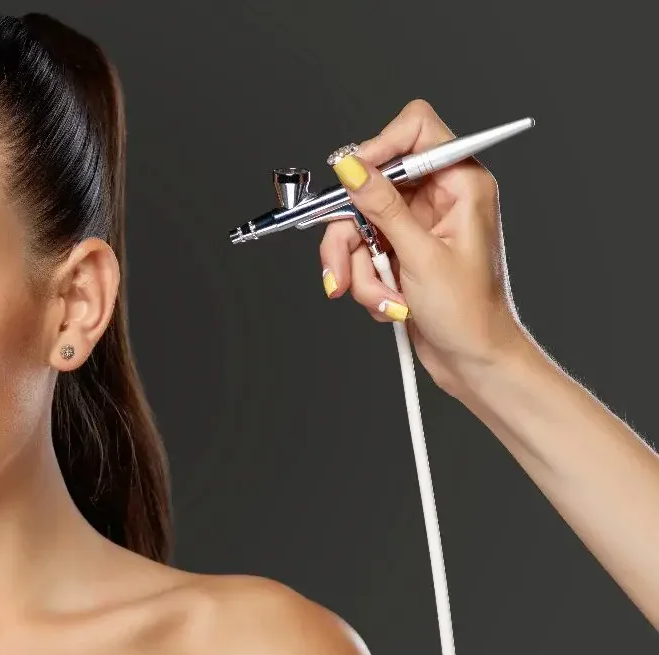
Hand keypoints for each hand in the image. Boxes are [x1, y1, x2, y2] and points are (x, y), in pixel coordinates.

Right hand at [318, 99, 534, 397]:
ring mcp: (415, 224)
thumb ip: (382, 206)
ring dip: (360, 268)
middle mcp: (438, 197)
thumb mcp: (420, 255)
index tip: (352, 179)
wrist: (474, 360)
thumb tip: (352, 167)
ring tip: (383, 300)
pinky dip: (365, 281)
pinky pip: (361, 251)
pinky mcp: (399, 250)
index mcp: (461, 183)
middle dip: (353, 233)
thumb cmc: (470, 314)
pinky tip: (389, 304)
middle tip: (344, 264)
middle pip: (370, 185)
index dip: (379, 147)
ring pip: (357, 224)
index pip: (415, 129)